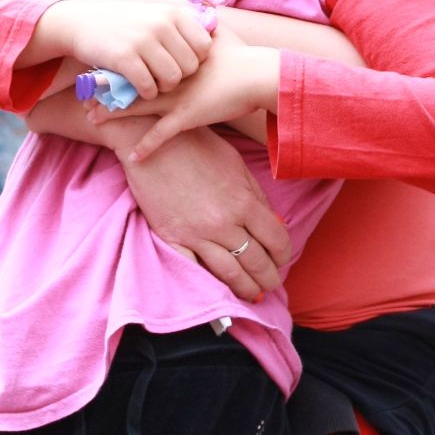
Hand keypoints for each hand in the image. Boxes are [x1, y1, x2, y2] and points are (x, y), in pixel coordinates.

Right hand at [44, 0, 213, 98]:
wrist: (80, 22)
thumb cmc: (122, 22)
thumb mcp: (153, 12)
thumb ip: (181, 22)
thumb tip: (217, 30)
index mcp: (172, 13)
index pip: (204, 47)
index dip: (195, 61)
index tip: (179, 64)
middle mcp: (161, 24)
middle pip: (191, 67)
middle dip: (180, 78)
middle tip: (164, 78)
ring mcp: (143, 41)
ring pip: (173, 79)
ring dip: (164, 88)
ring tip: (153, 84)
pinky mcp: (124, 58)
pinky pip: (149, 87)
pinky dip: (146, 93)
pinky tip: (139, 88)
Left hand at [88, 32, 279, 159]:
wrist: (258, 74)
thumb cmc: (241, 57)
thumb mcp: (218, 35)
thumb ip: (203, 27)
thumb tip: (201, 12)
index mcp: (172, 58)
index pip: (138, 60)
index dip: (117, 66)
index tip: (97, 68)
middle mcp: (169, 77)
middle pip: (128, 83)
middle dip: (105, 91)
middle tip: (82, 97)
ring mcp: (175, 97)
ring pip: (136, 107)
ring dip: (114, 116)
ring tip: (92, 122)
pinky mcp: (186, 116)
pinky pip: (161, 135)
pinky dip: (146, 147)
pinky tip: (132, 157)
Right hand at [117, 127, 291, 300]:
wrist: (150, 141)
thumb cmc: (196, 146)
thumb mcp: (236, 164)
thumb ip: (256, 195)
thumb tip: (274, 222)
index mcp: (243, 202)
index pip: (276, 240)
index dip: (283, 254)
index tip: (282, 259)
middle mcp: (223, 223)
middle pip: (256, 262)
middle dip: (269, 277)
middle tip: (272, 283)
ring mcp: (196, 234)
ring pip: (229, 273)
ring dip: (245, 287)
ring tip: (252, 293)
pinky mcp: (171, 239)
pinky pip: (194, 269)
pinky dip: (208, 282)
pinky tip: (217, 288)